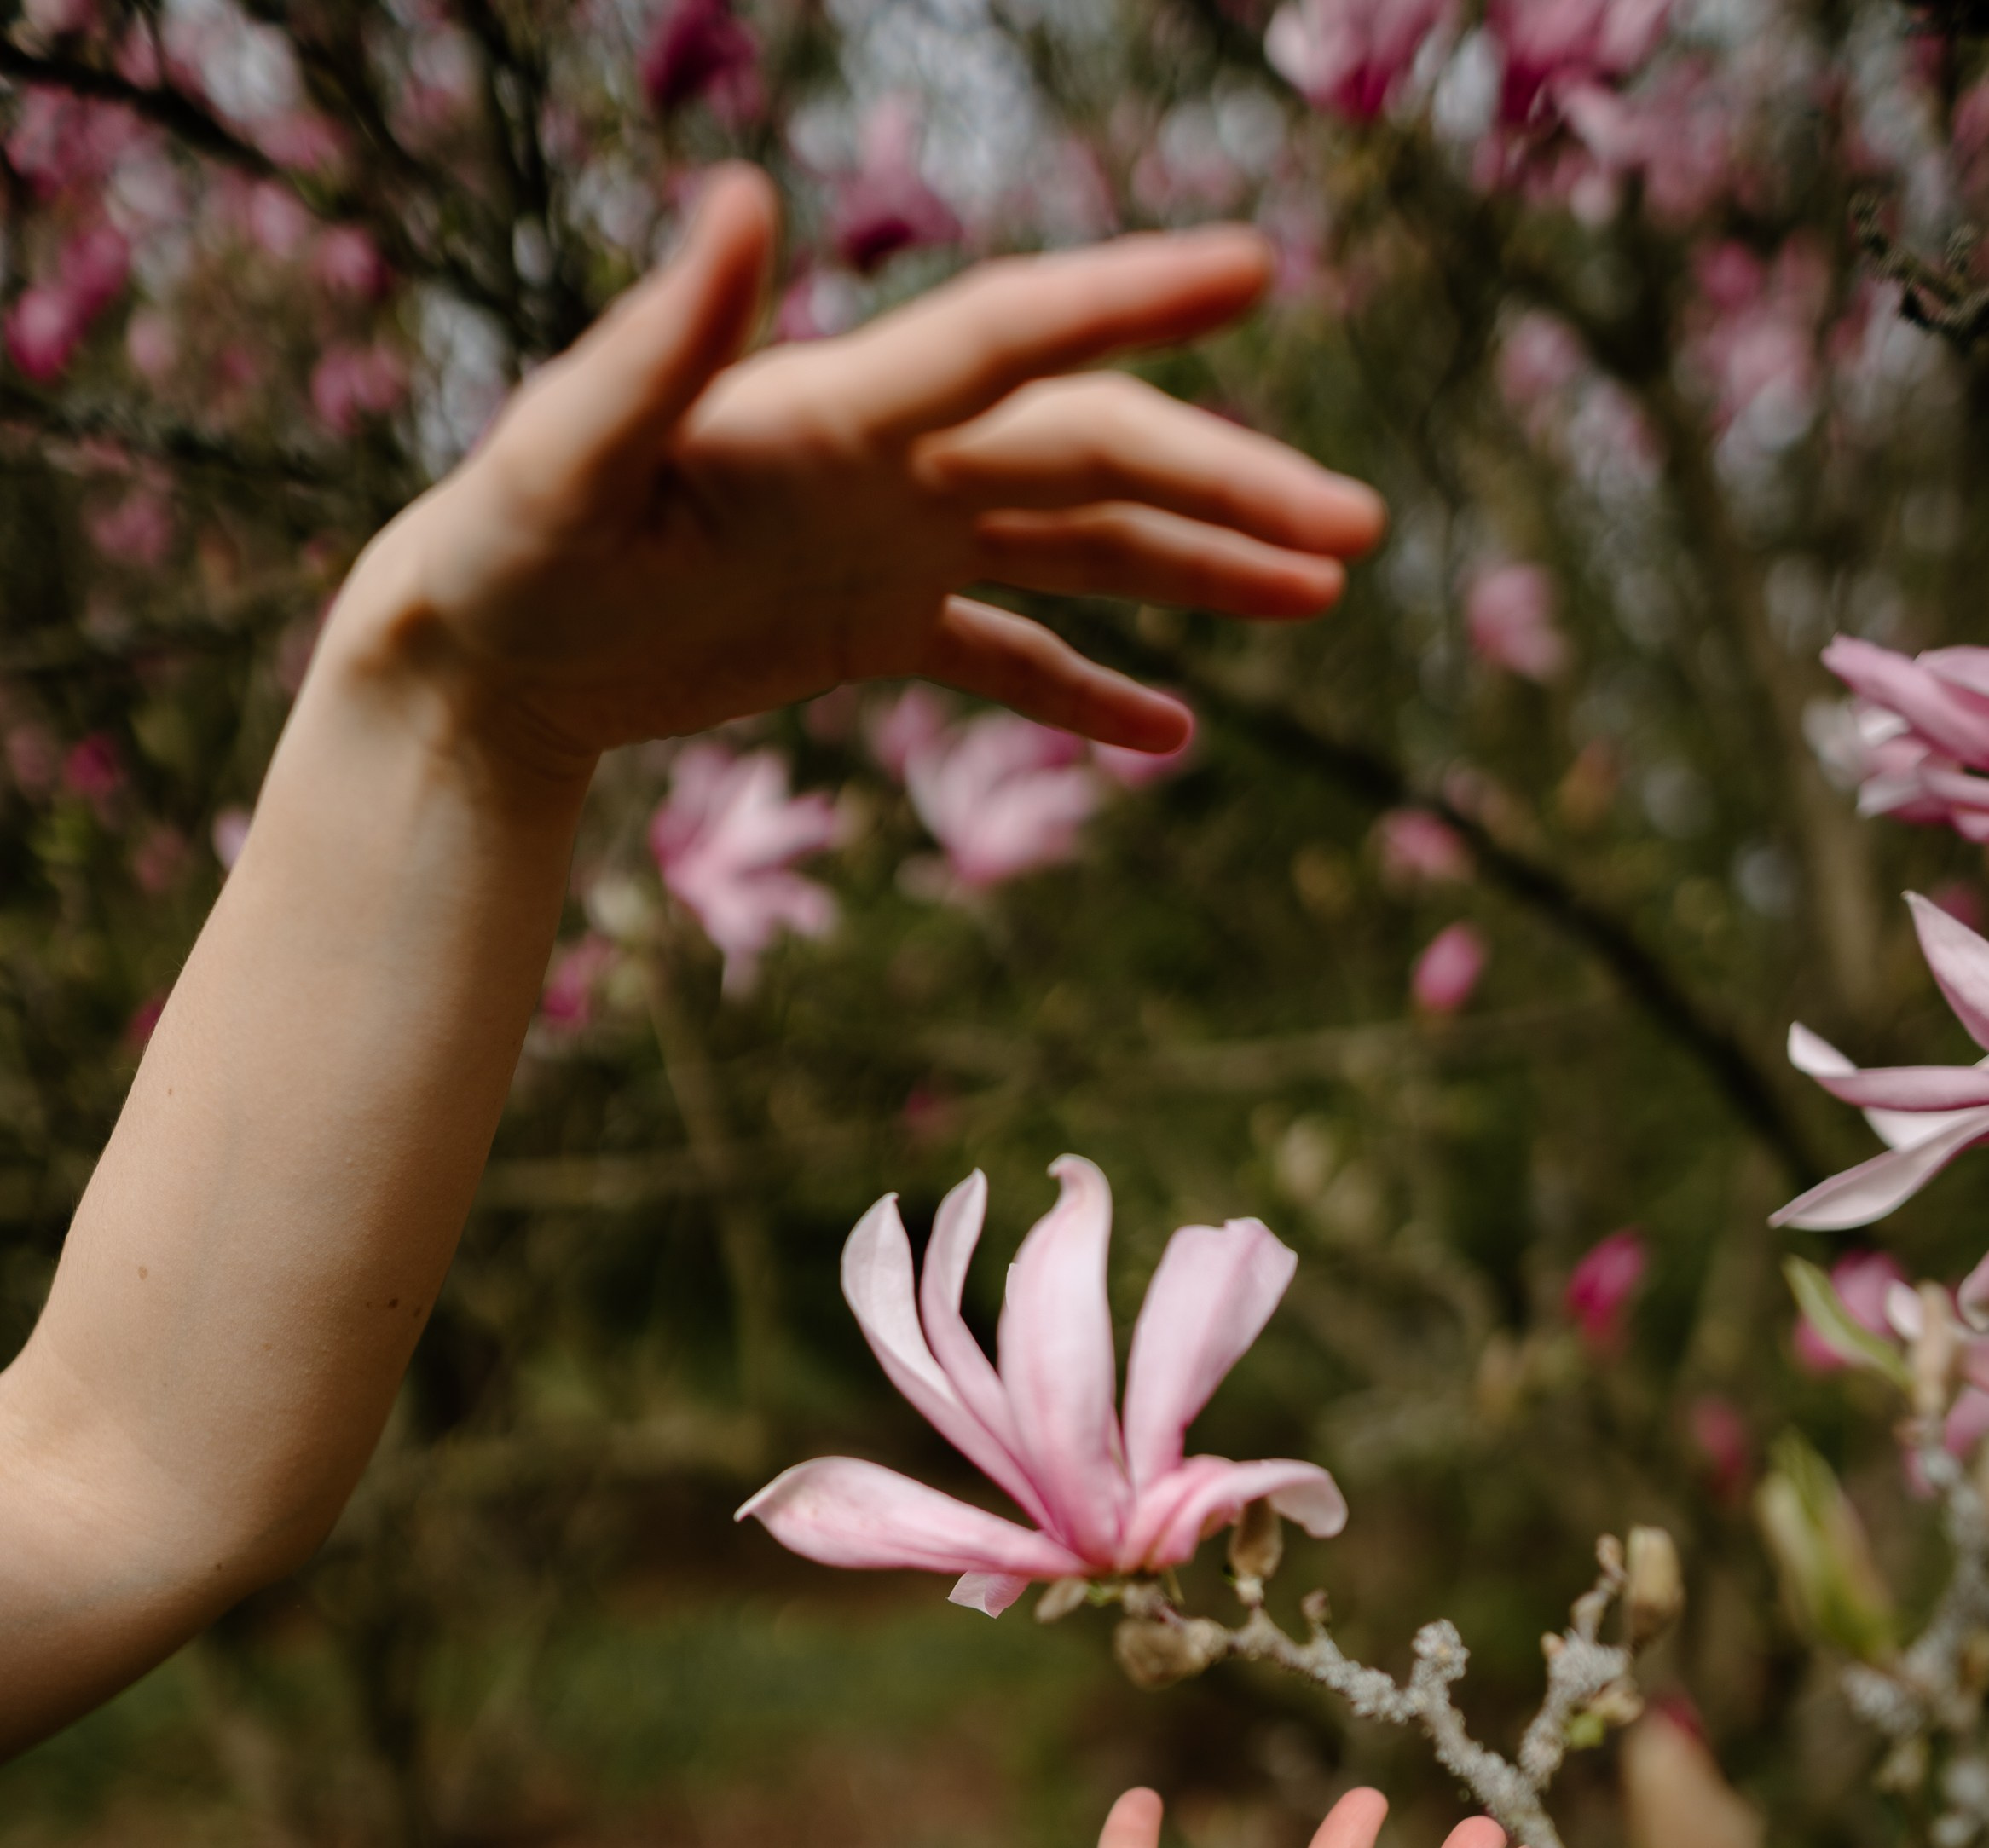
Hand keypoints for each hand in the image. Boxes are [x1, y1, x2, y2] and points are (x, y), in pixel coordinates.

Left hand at [360, 167, 1385, 773]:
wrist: (481, 648)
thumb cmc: (506, 542)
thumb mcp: (571, 453)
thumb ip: (664, 340)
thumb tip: (744, 200)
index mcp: (840, 409)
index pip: (1016, 340)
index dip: (1134, 306)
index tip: (1252, 271)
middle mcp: (891, 460)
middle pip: (1094, 454)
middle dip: (1229, 487)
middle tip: (1358, 529)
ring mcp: (892, 543)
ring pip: (1080, 545)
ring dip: (1200, 568)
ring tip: (1323, 592)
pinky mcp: (869, 629)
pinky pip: (1008, 659)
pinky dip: (1088, 694)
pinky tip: (1176, 737)